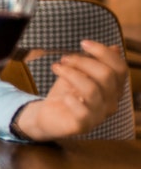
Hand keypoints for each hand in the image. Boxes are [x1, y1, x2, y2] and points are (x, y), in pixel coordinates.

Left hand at [13, 40, 127, 140]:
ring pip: (92, 89)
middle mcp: (111, 102)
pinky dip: (70, 98)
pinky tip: (63, 95)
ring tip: (56, 68)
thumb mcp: (79, 73)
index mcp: (114, 88)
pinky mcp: (84, 125)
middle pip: (106, 75)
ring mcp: (99, 115)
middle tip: (64, 59)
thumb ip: (95, 62)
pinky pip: (82, 111)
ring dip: (71, 74)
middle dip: (82, 61)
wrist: (48, 115)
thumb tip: (115, 47)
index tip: (83, 43)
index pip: (120, 68)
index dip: (103, 52)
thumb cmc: (66, 92)